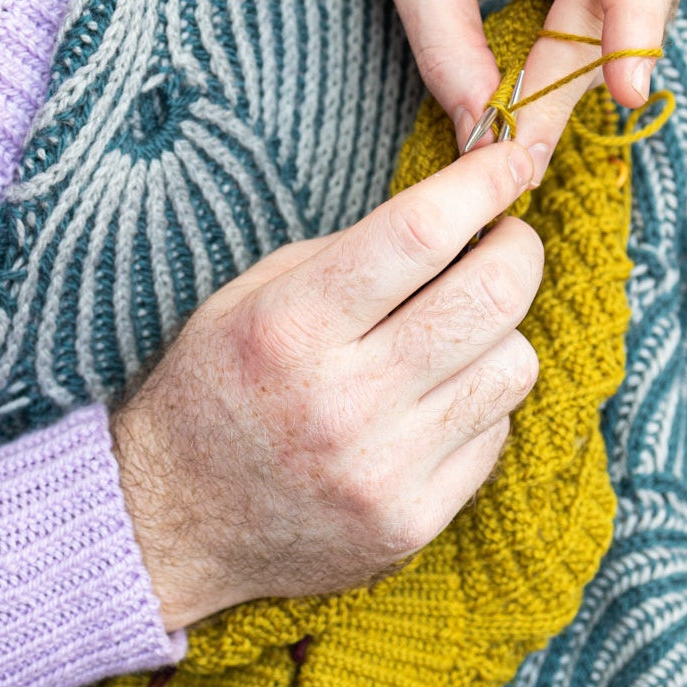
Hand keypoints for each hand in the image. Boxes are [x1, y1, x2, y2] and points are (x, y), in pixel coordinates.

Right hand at [111, 141, 543, 631]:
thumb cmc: (211, 392)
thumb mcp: (250, 299)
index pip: (420, 233)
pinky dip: (478, 405)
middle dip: (518, 250)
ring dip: (499, 335)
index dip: (483, 183)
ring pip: (513, 367)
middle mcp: (344, 402)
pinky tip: (431, 404)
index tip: (508, 162)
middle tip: (505, 241)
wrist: (168, 525)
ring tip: (454, 335)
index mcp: (291, 327)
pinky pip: (496, 434)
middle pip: (492, 298)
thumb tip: (461, 214)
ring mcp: (385, 471)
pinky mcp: (413, 521)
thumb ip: (349, 256)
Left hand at [360, 0, 682, 180]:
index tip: (625, 92)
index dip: (631, 15)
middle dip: (582, 70)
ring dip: (584, 70)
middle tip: (527, 146)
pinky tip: (541, 80)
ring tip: (523, 119)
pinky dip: (586, 56)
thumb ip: (447, 50)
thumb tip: (484, 134)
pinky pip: (625, 10)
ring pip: (636, 7)